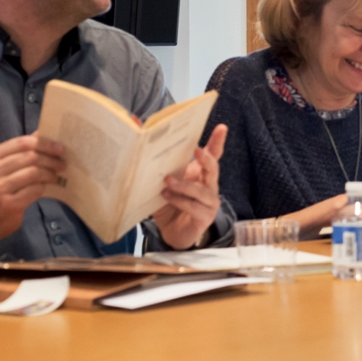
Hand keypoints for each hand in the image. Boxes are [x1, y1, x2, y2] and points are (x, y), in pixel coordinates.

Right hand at [0, 134, 65, 243]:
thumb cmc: (1, 187)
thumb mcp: (4, 166)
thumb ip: (22, 151)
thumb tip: (44, 132)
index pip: (22, 143)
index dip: (45, 143)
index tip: (60, 148)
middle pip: (30, 157)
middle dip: (51, 159)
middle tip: (63, 163)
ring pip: (34, 173)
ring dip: (50, 173)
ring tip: (55, 175)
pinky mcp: (7, 204)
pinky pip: (34, 190)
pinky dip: (43, 187)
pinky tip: (45, 187)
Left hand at [154, 124, 225, 249]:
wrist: (172, 233)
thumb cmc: (169, 205)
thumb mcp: (163, 185)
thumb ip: (158, 170)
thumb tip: (140, 145)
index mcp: (200, 174)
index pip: (213, 156)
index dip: (218, 142)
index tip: (221, 128)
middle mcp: (209, 186)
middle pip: (213, 169)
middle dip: (206, 159)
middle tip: (196, 151)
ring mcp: (209, 202)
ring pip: (202, 190)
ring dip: (184, 185)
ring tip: (167, 181)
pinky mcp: (205, 217)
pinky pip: (195, 207)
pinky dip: (180, 201)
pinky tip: (167, 198)